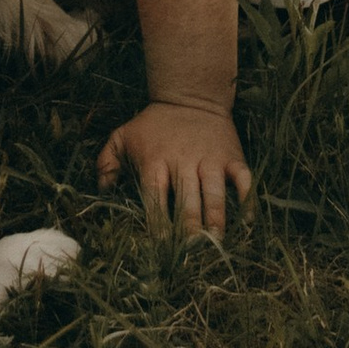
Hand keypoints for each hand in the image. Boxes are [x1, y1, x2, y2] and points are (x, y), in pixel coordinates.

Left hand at [97, 98, 252, 235]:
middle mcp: (183, 161)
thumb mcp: (124, 135)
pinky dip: (246, 201)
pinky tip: (246, 223)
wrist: (191, 95)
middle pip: (187, 200)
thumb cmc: (154, 124)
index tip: (161, 247)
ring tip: (216, 243)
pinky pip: (242, 180)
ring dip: (216, 220)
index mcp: (155, 160)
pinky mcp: (232, 157)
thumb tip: (102, 191)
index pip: (155, 197)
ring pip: (214, 193)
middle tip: (192, 252)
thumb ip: (107, 161)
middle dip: (190, 229)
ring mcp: (210, 159)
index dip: (158, 223)